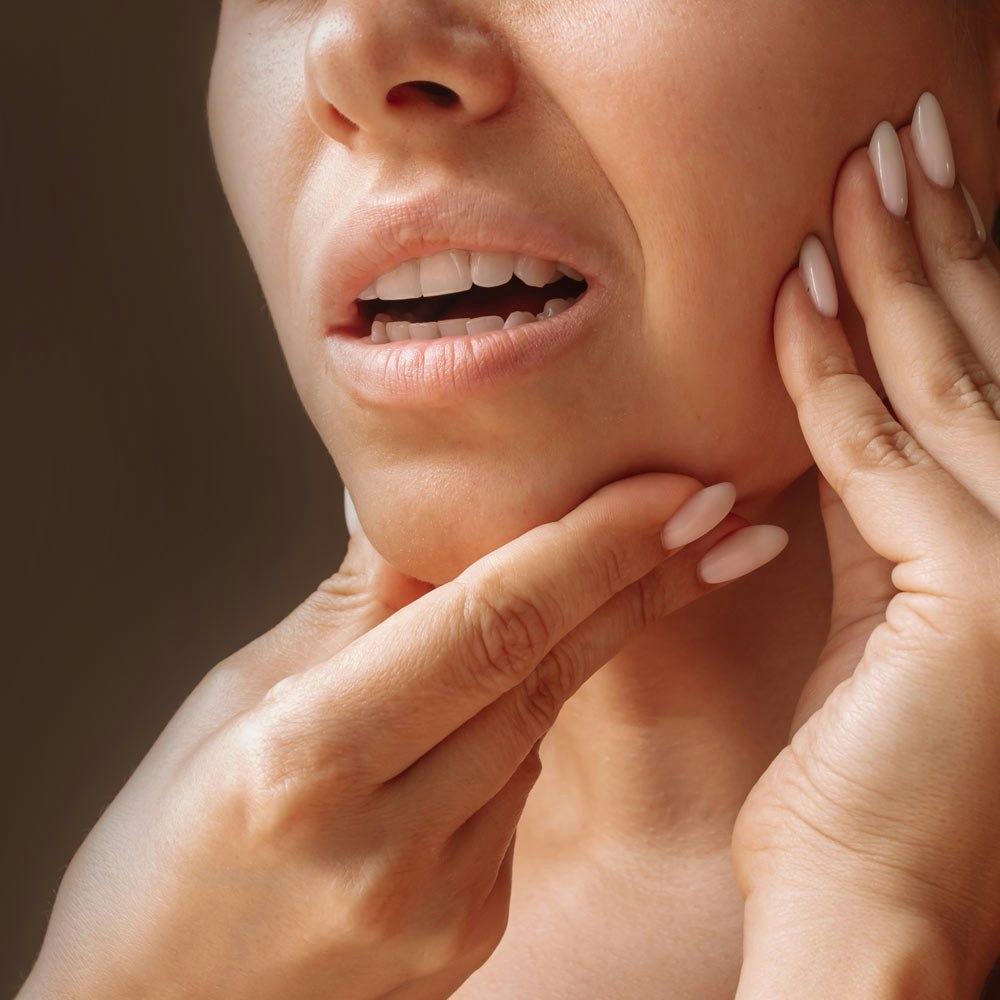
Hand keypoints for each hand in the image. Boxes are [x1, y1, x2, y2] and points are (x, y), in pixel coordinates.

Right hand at [20, 474, 772, 999]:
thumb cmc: (159, 858)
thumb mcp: (229, 705)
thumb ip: (343, 610)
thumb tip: (412, 513)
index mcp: (309, 761)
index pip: (492, 622)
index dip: (595, 544)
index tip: (675, 490)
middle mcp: (390, 843)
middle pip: (543, 671)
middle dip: (638, 580)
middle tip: (718, 514)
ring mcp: (440, 902)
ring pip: (533, 728)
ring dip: (568, 647)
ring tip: (588, 581)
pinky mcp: (467, 930)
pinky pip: (512, 793)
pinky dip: (513, 728)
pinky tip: (480, 708)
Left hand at [732, 92, 999, 995]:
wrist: (873, 909)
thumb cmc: (864, 782)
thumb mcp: (879, 620)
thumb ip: (875, 514)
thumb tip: (839, 416)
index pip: (979, 383)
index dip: (943, 283)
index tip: (902, 200)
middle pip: (986, 357)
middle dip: (938, 240)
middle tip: (896, 140)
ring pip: (946, 383)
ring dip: (893, 272)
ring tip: (857, 176)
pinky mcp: (980, 597)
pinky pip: (878, 454)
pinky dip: (832, 371)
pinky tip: (792, 294)